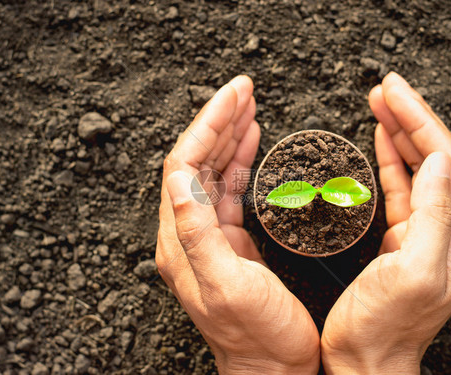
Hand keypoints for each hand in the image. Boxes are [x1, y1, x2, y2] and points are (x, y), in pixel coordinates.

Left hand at [156, 76, 319, 374]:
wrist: (272, 368)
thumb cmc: (257, 337)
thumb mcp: (226, 284)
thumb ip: (197, 232)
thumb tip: (178, 179)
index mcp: (182, 241)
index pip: (184, 165)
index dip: (206, 126)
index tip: (233, 98)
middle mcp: (189, 234)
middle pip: (197, 160)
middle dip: (219, 121)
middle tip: (243, 90)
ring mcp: (210, 235)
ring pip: (213, 170)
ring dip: (229, 135)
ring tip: (248, 107)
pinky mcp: (231, 240)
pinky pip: (229, 189)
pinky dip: (239, 161)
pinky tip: (250, 143)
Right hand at [321, 72, 450, 373]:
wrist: (366, 359)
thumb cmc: (385, 326)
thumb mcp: (412, 271)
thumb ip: (430, 214)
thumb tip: (434, 162)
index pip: (445, 160)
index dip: (421, 120)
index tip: (396, 92)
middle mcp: (450, 229)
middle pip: (433, 156)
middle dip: (410, 117)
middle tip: (386, 88)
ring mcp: (426, 231)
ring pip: (417, 167)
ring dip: (400, 132)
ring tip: (381, 102)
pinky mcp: (402, 237)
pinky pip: (401, 187)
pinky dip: (391, 159)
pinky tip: (383, 140)